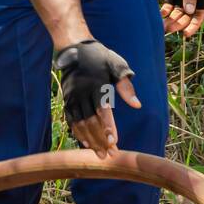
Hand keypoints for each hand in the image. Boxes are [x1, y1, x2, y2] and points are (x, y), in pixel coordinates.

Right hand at [52, 39, 141, 159]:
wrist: (74, 48)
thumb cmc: (100, 57)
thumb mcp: (116, 65)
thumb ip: (126, 86)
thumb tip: (137, 105)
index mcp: (96, 84)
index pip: (102, 110)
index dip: (108, 127)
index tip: (114, 142)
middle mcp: (82, 92)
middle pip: (90, 121)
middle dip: (100, 140)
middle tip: (110, 155)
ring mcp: (72, 97)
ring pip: (80, 124)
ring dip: (90, 141)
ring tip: (100, 155)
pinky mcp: (67, 100)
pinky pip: (71, 120)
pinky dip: (78, 133)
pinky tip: (86, 144)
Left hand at [159, 0, 203, 37]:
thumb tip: (189, 11)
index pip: (200, 13)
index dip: (194, 25)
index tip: (186, 34)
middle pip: (186, 15)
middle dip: (179, 23)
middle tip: (168, 29)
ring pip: (177, 12)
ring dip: (171, 19)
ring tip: (162, 26)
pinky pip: (169, 6)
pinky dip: (165, 11)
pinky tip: (159, 16)